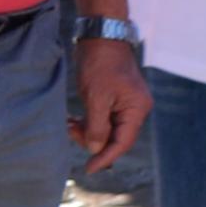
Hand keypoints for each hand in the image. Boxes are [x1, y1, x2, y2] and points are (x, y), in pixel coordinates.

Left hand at [72, 36, 149, 167]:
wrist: (100, 37)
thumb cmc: (101, 64)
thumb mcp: (96, 97)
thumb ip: (97, 126)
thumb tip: (96, 149)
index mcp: (136, 109)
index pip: (122, 142)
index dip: (105, 157)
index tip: (89, 169)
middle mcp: (135, 109)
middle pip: (114, 137)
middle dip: (91, 139)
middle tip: (70, 130)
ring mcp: (126, 104)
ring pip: (106, 128)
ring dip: (87, 130)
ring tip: (69, 123)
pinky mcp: (114, 98)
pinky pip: (102, 118)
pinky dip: (88, 121)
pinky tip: (73, 119)